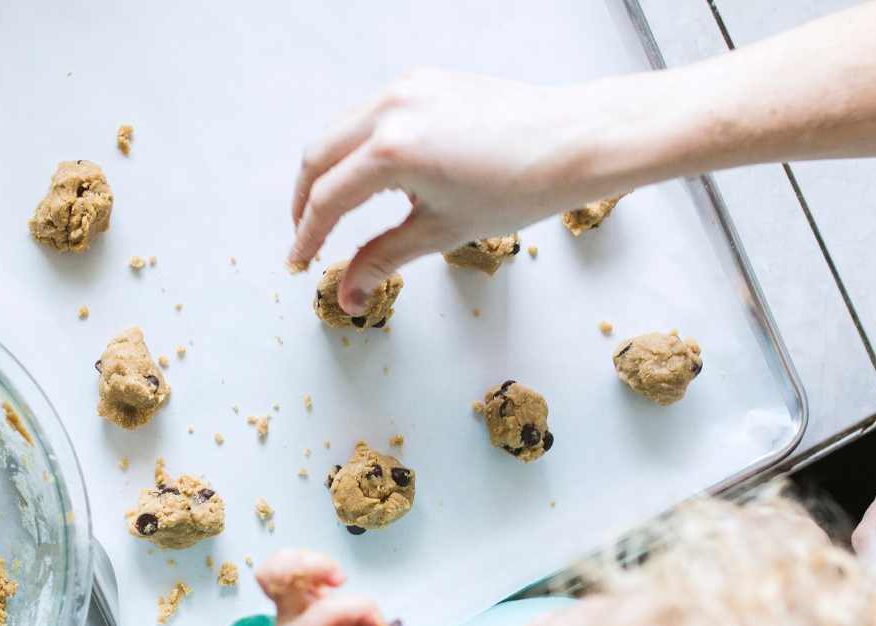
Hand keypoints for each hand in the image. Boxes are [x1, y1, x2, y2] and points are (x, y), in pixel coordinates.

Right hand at [288, 68, 650, 312]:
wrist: (575, 141)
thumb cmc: (522, 184)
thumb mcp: (442, 231)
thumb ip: (383, 260)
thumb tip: (349, 294)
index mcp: (393, 149)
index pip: (328, 198)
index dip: (308, 236)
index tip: (300, 262)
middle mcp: (392, 108)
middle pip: (319, 157)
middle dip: (306, 201)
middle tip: (308, 238)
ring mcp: (407, 87)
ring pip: (341, 131)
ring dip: (329, 172)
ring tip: (334, 212)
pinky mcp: (424, 81)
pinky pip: (371, 114)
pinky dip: (358, 147)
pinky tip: (370, 178)